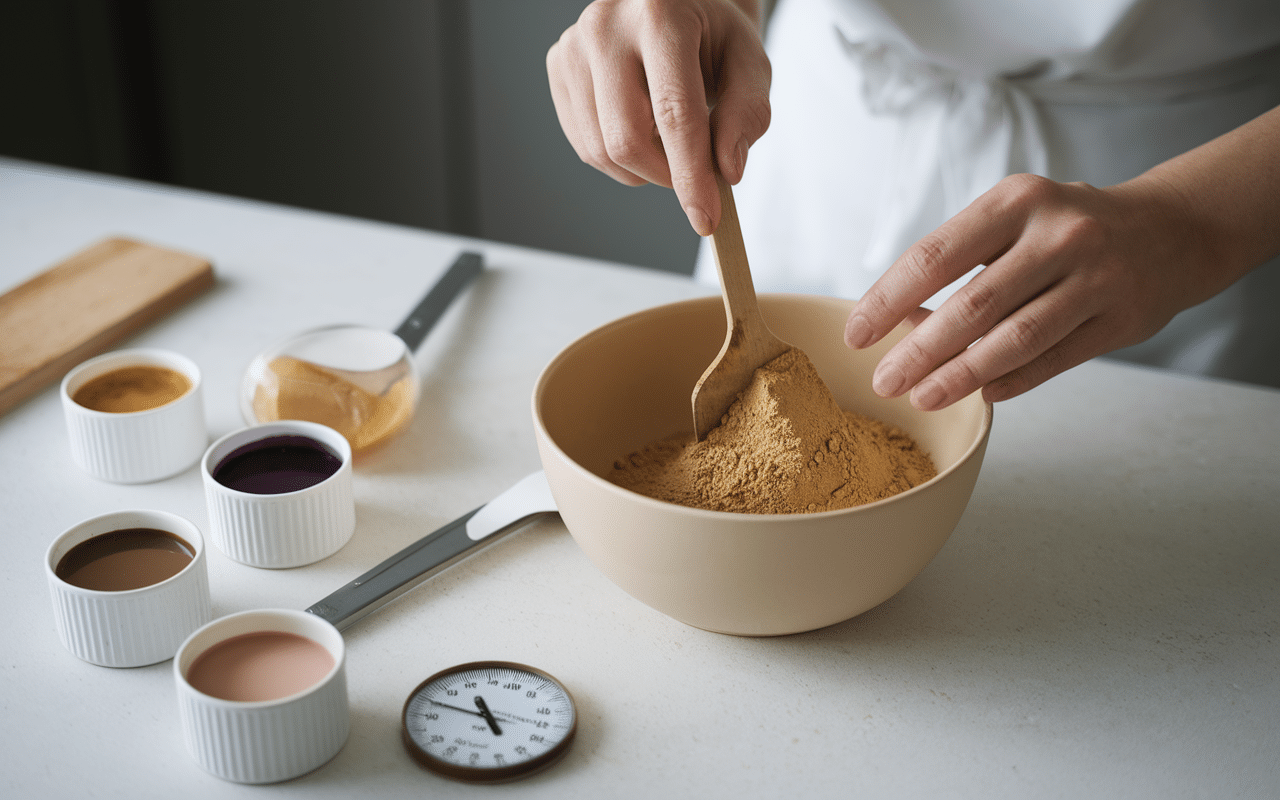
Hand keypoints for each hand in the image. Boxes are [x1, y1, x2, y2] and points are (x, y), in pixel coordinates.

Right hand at [546, 0, 770, 234]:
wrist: (676, 1)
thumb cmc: (714, 33)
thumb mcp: (749, 61)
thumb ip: (748, 113)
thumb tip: (726, 170)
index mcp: (660, 14)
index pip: (674, 113)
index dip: (690, 175)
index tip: (705, 219)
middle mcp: (606, 25)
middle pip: (626, 139)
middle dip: (665, 175)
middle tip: (694, 172)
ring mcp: (573, 45)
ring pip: (599, 150)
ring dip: (641, 169)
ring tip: (668, 139)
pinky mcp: (558, 65)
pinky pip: (583, 144)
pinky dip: (617, 157)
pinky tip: (640, 128)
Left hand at [843, 174, 1212, 409]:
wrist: (1172, 230)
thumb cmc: (1065, 227)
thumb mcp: (1014, 218)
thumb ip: (963, 261)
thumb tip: (901, 322)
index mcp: (1016, 201)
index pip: (935, 256)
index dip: (887, 300)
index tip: (855, 333)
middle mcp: (1059, 234)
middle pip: (972, 306)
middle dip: (918, 351)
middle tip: (883, 381)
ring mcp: (1095, 278)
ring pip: (1014, 340)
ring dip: (959, 376)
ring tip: (921, 396)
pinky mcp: (1121, 320)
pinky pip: (1051, 361)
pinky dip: (1009, 381)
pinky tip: (979, 394)